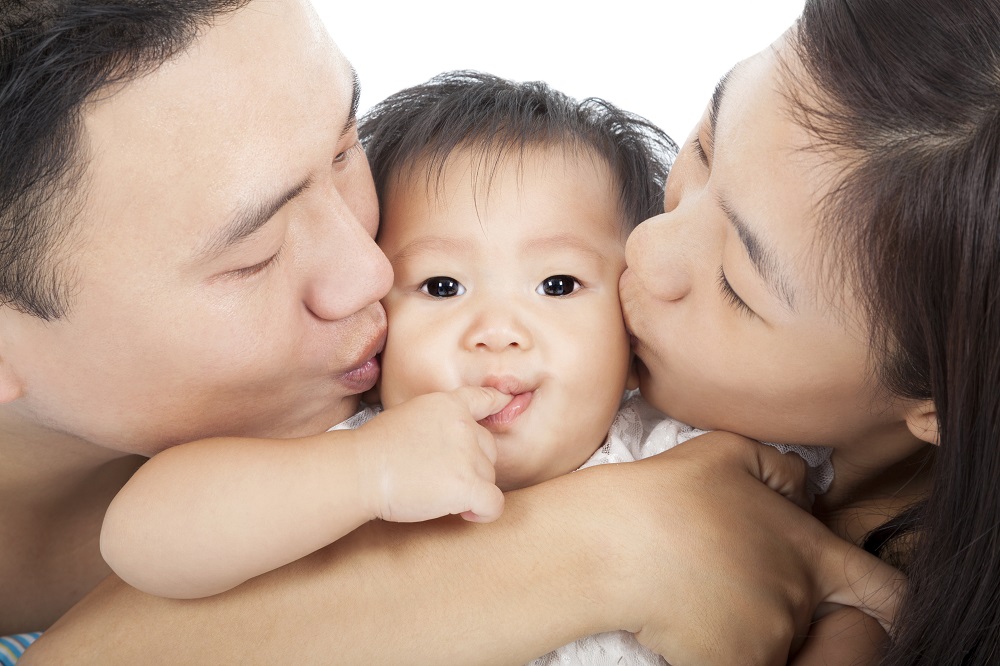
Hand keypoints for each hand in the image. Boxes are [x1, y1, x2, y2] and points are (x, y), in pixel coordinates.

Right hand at [355, 386, 511, 523]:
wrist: (362, 469)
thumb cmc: (374, 449)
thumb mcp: (408, 416)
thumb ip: (435, 422)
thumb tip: (447, 446)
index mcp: (448, 404)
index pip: (485, 398)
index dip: (498, 402)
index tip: (505, 403)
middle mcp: (464, 426)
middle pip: (489, 448)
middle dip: (473, 465)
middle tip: (444, 478)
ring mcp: (468, 455)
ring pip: (490, 477)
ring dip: (473, 489)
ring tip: (442, 494)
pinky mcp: (468, 485)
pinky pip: (494, 504)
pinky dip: (484, 512)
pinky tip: (465, 513)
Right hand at [593, 432, 901, 665]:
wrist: (618, 541)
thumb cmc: (667, 493)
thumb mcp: (728, 452)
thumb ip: (782, 471)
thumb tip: (807, 489)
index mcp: (809, 549)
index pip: (884, 590)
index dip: (893, 607)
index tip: (886, 617)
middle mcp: (800, 596)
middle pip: (809, 622)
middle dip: (777, 608)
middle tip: (726, 585)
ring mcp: (771, 635)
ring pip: (770, 645)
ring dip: (742, 629)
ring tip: (696, 598)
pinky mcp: (738, 664)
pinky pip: (740, 663)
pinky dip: (716, 650)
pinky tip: (685, 624)